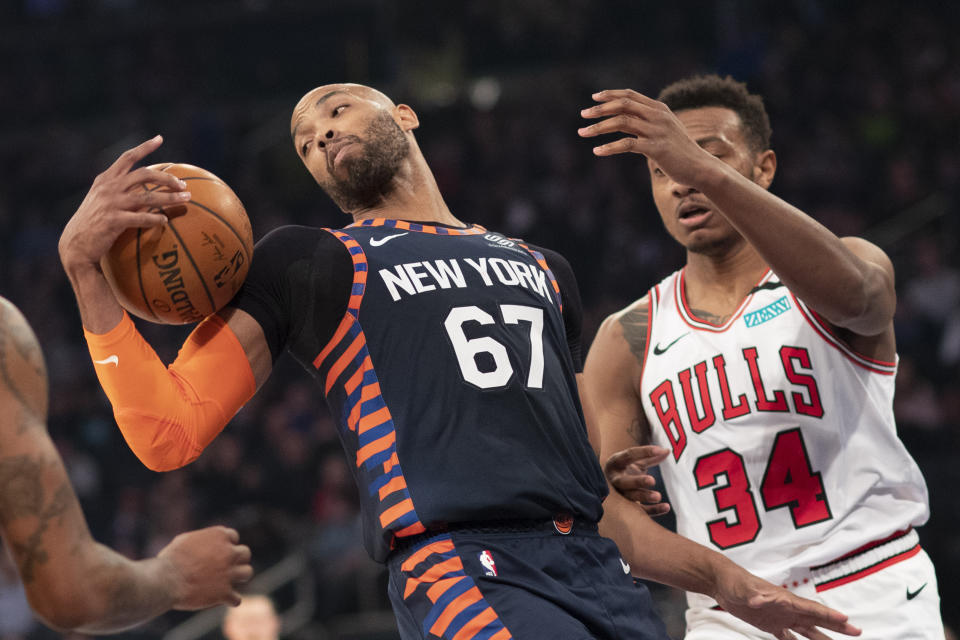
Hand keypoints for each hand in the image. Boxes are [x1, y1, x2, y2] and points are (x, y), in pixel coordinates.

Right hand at [58, 136, 187, 273]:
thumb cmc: (93, 224)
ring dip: (170, 198)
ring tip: (187, 199)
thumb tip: (145, 190)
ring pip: (148, 197)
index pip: (127, 157)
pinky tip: (165, 221)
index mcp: (105, 179)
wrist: (75, 245)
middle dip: (166, 177)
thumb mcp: (102, 201)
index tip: (159, 138)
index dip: (144, 147)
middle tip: (183, 184)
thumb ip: (119, 191)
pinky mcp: (114, 220)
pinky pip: (142, 218)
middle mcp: (108, 188)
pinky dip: (156, 218)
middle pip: (144, 174)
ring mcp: (111, 203)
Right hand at [157, 526, 252, 609]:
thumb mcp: (185, 540)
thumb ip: (202, 540)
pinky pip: (236, 598)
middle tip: (227, 566)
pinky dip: (230, 599)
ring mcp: (229, 573)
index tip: (219, 551)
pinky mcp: (225, 592)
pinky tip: (223, 599)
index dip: (226, 544)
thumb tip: (206, 543)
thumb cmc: (171, 559)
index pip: (233, 536)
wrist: (166, 580)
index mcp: (219, 536)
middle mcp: (229, 552)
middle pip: (245, 553)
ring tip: (229, 581)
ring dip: (239, 577)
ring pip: (247, 572)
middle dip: (237, 559)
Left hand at [578, 89, 713, 185]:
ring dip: (599, 127)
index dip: (610, 95)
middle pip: (623, 105)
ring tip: (583, 132)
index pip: (630, 95)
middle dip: (600, 109)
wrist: (700, 167)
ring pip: (622, 122)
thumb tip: (625, 121)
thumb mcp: (665, 131)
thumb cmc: (680, 151)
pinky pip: (627, 144)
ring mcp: (657, 131)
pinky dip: (610, 147)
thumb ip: (647, 122)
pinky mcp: (656, 148)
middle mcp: (658, 116)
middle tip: (583, 115)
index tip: (593, 98)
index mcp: (659, 109)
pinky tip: (597, 151)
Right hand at [604, 445, 670, 516]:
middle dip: (637, 481)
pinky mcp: (627, 508)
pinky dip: (653, 510)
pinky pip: (640, 510)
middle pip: (624, 481)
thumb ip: (649, 457)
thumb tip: (667, 450)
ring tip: (658, 496)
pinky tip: (666, 507)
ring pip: (630, 497)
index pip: (629, 455)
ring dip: (644, 496)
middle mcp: (614, 479)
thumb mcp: (634, 461)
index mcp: (616, 463)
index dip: (644, 452)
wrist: (607, 487)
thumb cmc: (624, 471)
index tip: (659, 450)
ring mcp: (619, 495)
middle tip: (652, 480)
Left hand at [713, 566, 860, 639]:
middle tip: (857, 631)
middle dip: (836, 625)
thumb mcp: (744, 589)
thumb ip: (753, 595)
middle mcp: (787, 609)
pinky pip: (788, 637)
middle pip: (816, 619)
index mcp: (785, 599)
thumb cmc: (735, 582)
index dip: (828, 614)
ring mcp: (780, 617)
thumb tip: (759, 600)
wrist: (723, 584)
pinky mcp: (770, 624)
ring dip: (822, 638)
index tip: (846, 620)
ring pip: (807, 630)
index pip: (811, 608)